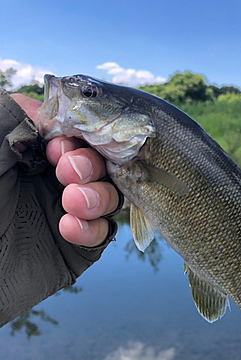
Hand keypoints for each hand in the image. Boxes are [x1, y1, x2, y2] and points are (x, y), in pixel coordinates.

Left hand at [11, 94, 118, 246]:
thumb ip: (11, 115)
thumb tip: (46, 110)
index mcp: (31, 155)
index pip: (72, 136)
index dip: (76, 137)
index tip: (57, 146)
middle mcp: (52, 182)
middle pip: (98, 163)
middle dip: (90, 164)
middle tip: (68, 173)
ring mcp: (67, 214)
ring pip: (108, 196)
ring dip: (97, 195)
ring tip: (72, 201)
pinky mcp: (77, 247)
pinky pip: (102, 233)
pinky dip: (92, 228)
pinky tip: (69, 227)